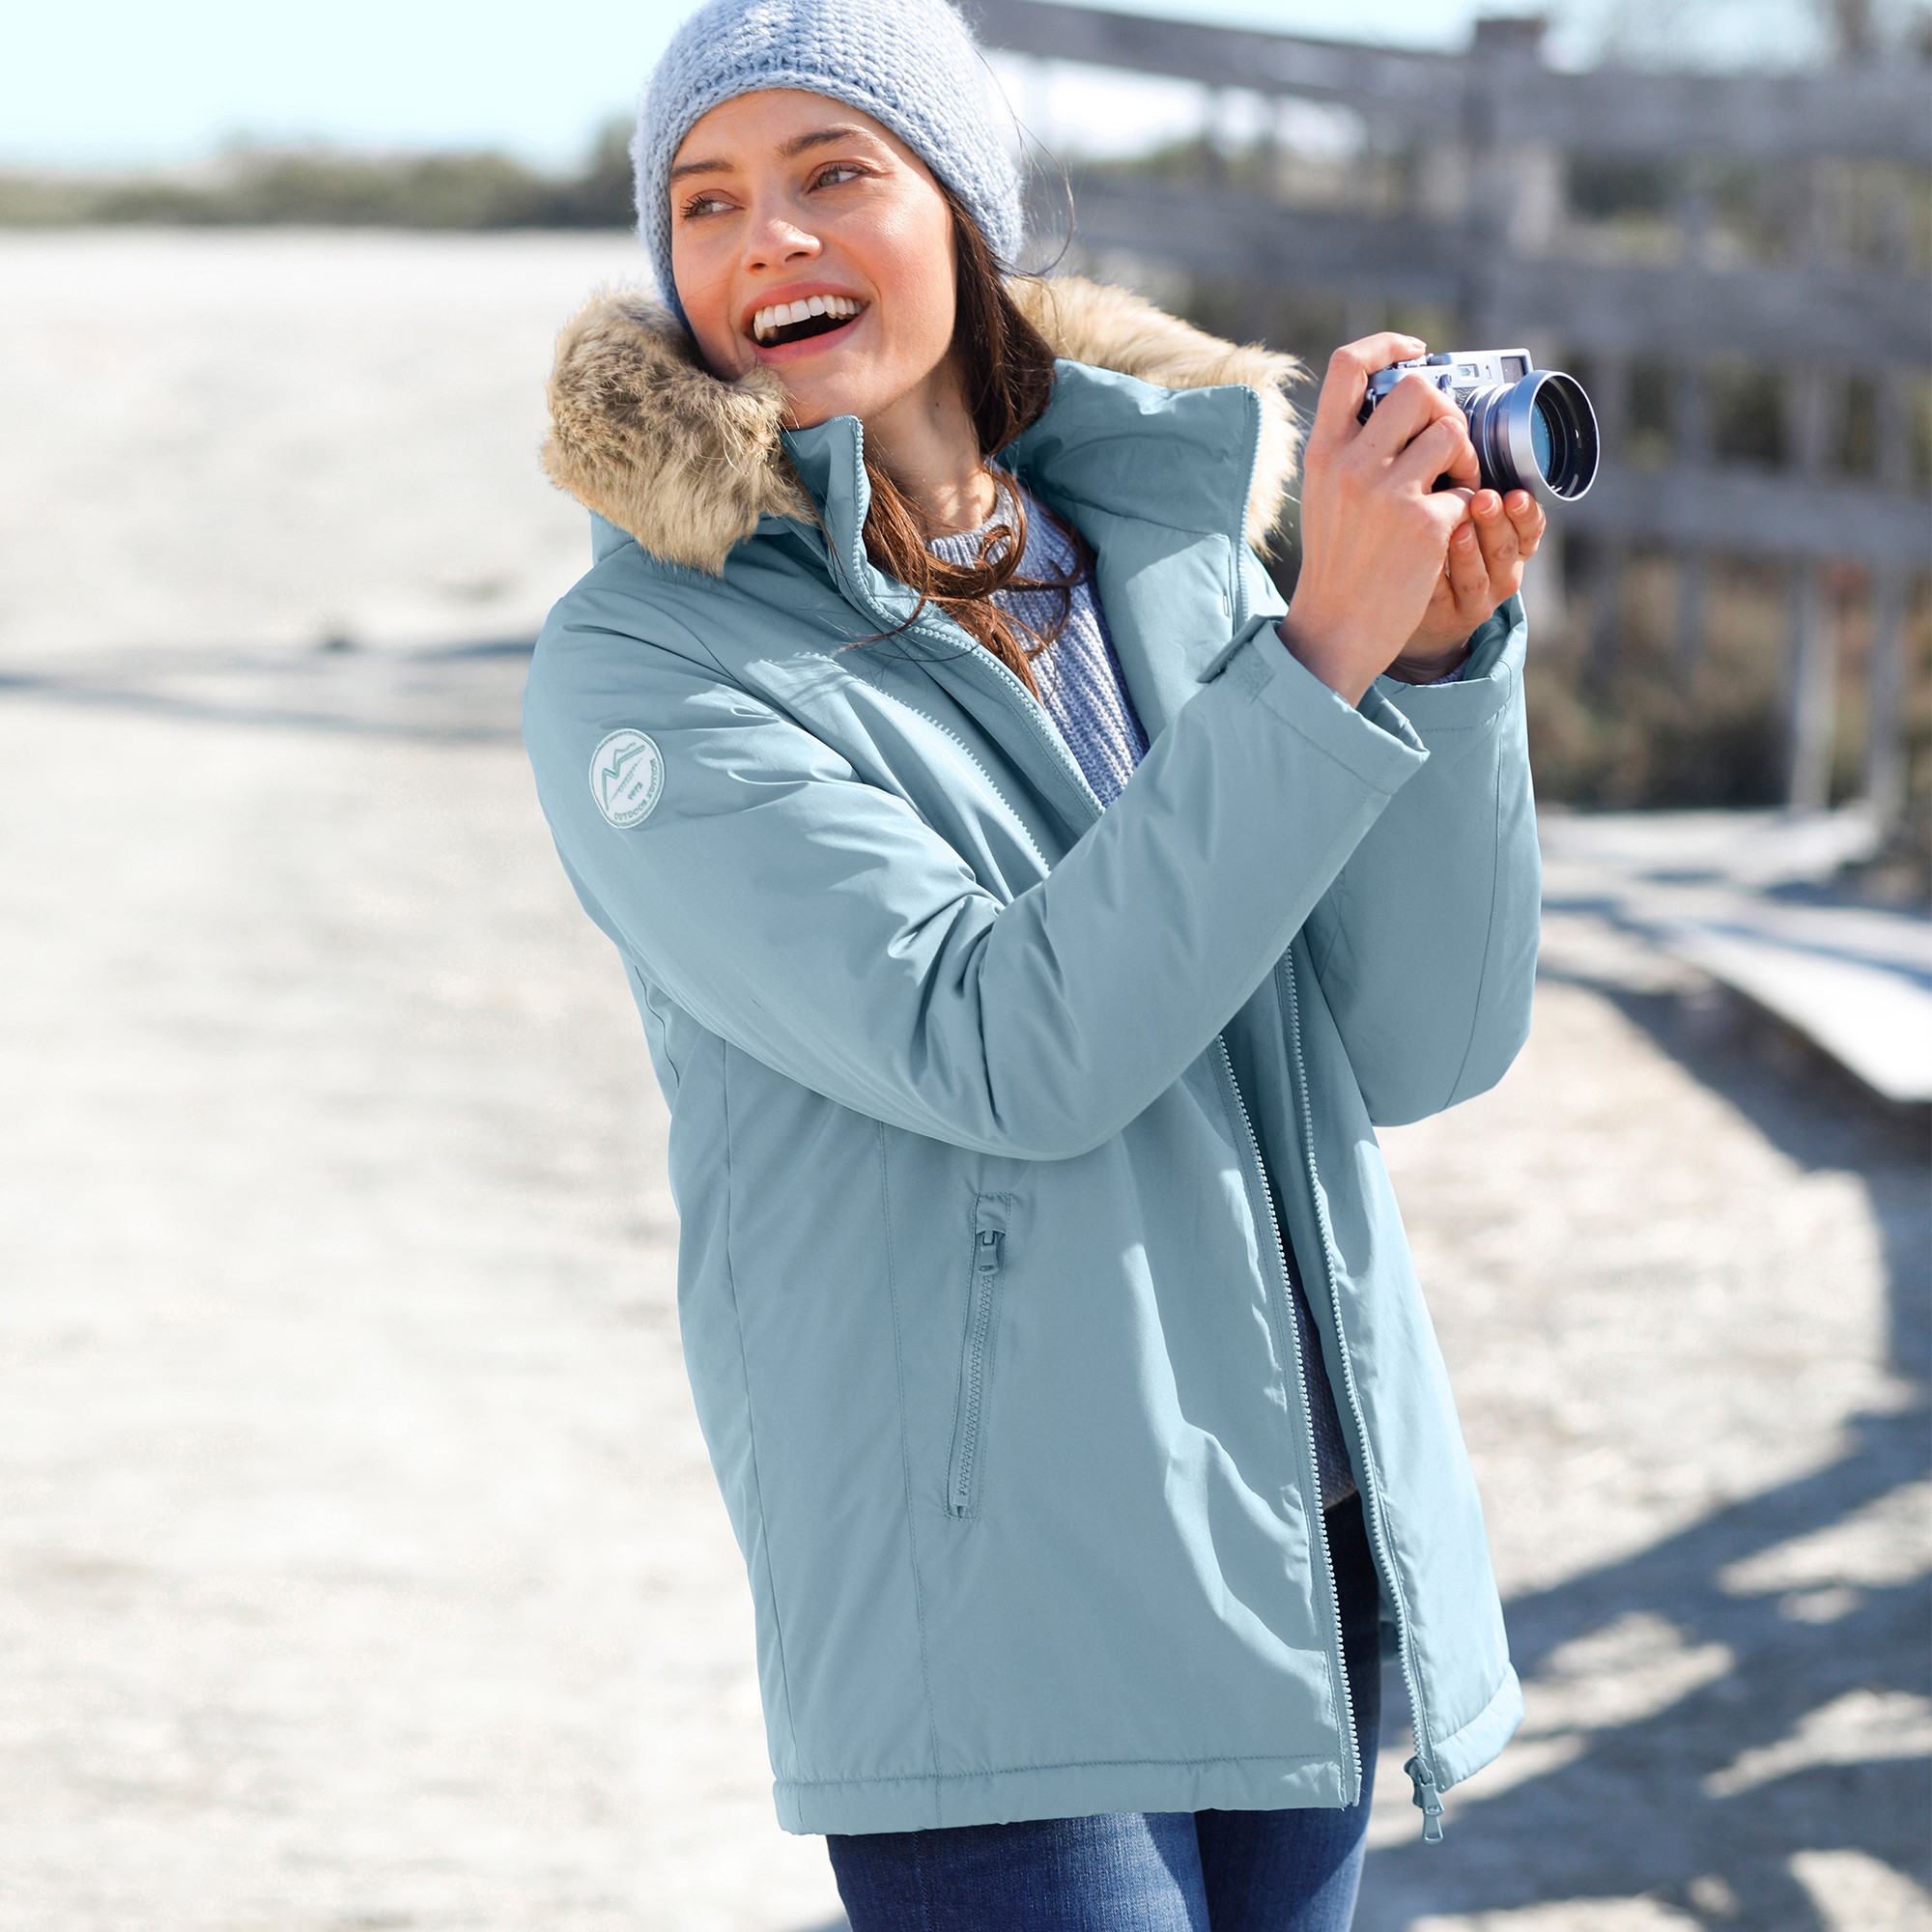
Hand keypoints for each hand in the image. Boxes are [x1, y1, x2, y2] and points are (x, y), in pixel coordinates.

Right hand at [1277, 334, 1479, 705]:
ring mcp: (1386, 494)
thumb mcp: (1324, 494)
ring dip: (1466, 456)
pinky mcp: (1423, 525)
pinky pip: (1468, 492)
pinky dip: (1468, 509)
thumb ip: (1351, 448)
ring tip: (1455, 485)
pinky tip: (1449, 530)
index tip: (1416, 352)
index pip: (1348, 365)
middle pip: (1418, 389)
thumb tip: (1403, 400)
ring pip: (1452, 432)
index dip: (1389, 345)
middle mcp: (1349, 464)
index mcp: (1321, 451)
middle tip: (1446, 442)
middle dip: (1446, 409)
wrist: (1337, 628)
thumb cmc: (1337, 562)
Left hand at [1386, 488, 1545, 681]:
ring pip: (1478, 579)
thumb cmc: (1444, 549)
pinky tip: (1423, 559)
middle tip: (1484, 499)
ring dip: (1469, 553)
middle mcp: (1501, 576)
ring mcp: (1473, 601)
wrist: (1420, 610)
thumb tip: (1458, 433)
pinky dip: (1434, 578)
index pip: (1531, 529)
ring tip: (1458, 529)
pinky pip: (1439, 598)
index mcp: (1514, 547)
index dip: (1526, 514)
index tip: (1515, 495)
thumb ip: (1469, 489)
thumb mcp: (1466, 519)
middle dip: (1496, 524)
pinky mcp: (1442, 619)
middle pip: (1505, 551)